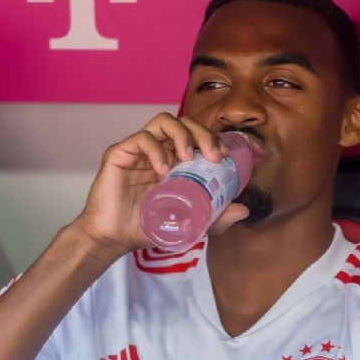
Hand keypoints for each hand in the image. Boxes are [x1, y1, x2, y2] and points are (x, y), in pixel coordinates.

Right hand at [70, 113, 235, 257]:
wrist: (115, 238)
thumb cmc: (149, 226)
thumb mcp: (191, 223)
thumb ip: (216, 217)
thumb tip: (244, 209)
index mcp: (176, 160)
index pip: (197, 135)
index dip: (213, 138)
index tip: (226, 155)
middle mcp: (160, 150)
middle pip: (185, 123)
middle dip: (204, 134)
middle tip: (214, 155)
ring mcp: (140, 150)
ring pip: (164, 121)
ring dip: (182, 135)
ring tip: (187, 157)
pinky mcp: (120, 153)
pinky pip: (141, 138)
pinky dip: (156, 150)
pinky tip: (163, 169)